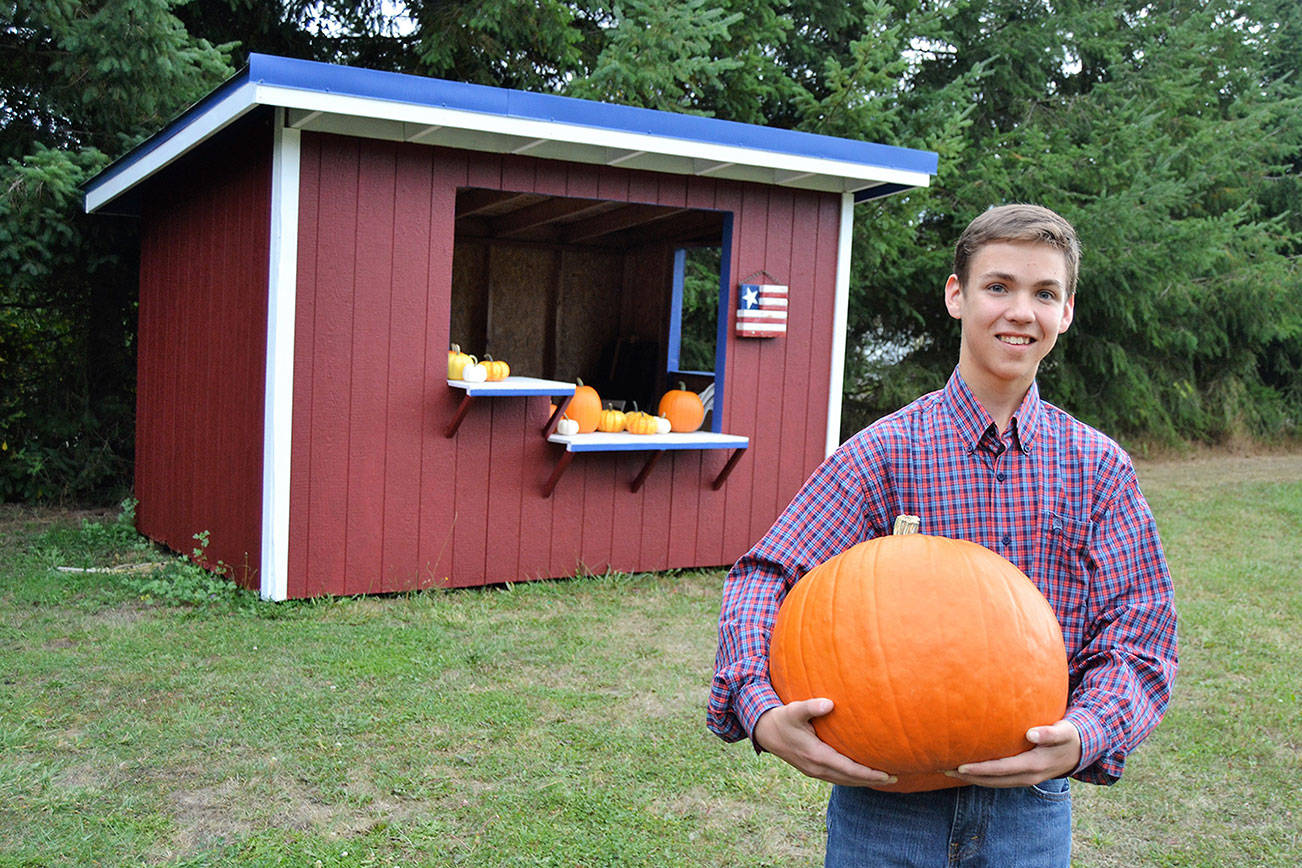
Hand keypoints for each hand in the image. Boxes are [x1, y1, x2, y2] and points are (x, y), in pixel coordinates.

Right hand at [753, 698, 896, 786]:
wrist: (765, 732)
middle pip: (850, 780)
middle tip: (894, 778)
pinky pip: (837, 778)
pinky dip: (852, 778)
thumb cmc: (782, 718)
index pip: (849, 770)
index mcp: (816, 756)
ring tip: (883, 779)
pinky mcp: (812, 769)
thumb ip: (812, 707)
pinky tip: (861, 774)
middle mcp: (816, 768)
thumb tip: (829, 704)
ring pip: (844, 781)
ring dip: (863, 781)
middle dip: (872, 780)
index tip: (886, 774)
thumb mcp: (795, 710)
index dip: (869, 774)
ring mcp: (814, 771)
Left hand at [943, 720, 1081, 787]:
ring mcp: (1025, 779)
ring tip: (949, 770)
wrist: (1080, 751)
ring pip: (994, 783)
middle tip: (944, 768)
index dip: (981, 769)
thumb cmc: (1067, 736)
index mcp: (1034, 766)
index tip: (961, 766)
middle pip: (993, 780)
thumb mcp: (1062, 732)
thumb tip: (1031, 733)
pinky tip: (968, 771)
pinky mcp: (1023, 777)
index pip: (1001, 769)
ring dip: (973, 779)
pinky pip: (999, 781)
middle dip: (969, 777)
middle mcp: (1027, 776)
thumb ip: (1048, 733)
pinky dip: (983, 778)